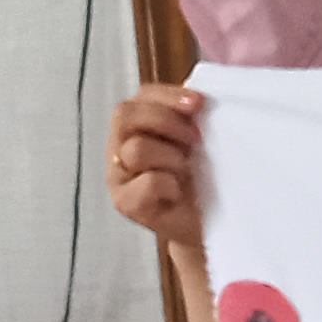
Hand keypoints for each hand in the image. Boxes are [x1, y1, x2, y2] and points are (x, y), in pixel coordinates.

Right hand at [108, 80, 206, 254]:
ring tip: (187, 170)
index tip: (200, 103)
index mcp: (138, 125)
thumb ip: (191, 118)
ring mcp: (118, 175)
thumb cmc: (200, 182)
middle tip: (195, 139)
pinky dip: (168, 184)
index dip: (169, 96)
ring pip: (136, 149)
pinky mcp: (125, 202)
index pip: (142, 96)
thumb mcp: (199, 143)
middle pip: (125, 115)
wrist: (203, 226)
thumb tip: (199, 95)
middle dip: (166, 120)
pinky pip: (146, 182)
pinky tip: (178, 193)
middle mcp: (120, 146)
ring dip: (171, 156)